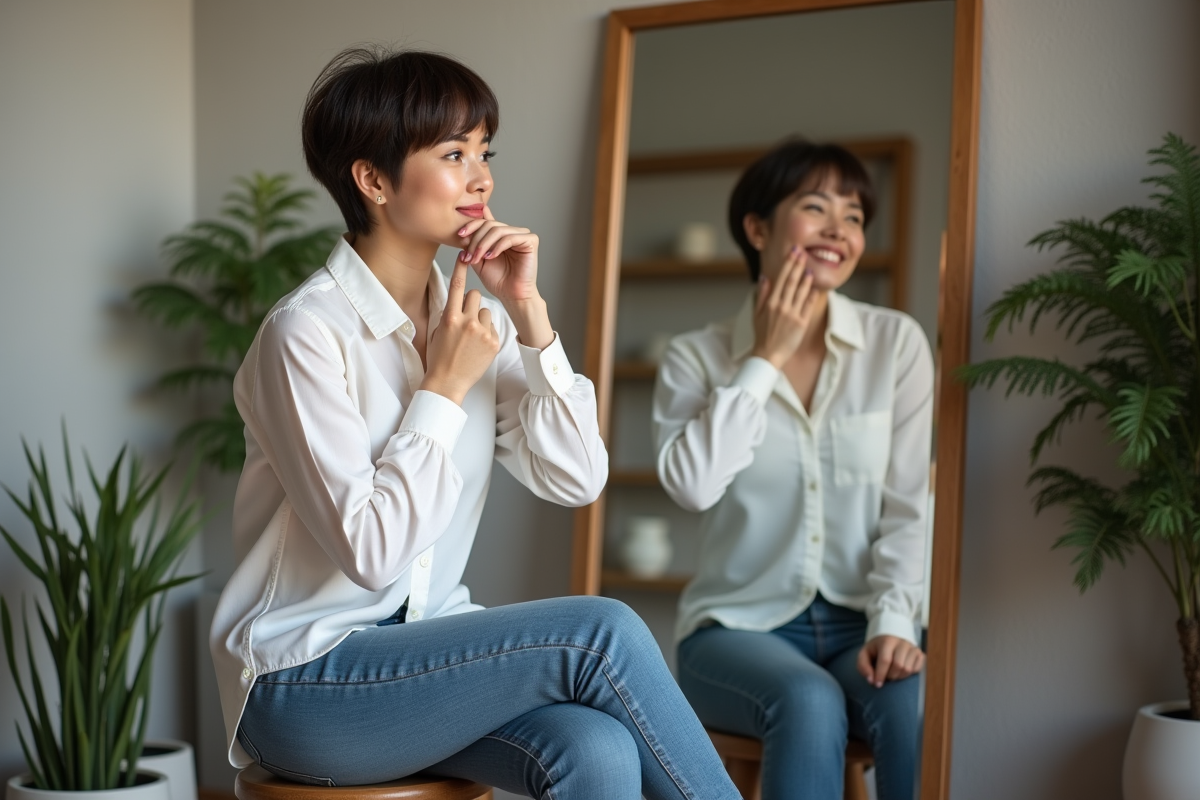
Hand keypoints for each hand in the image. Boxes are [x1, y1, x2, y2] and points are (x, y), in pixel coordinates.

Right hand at [420, 260, 500, 404]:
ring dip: (480, 319)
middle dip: (472, 302)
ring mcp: (482, 332)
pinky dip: (487, 333)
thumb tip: (458, 301)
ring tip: (471, 337)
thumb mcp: (439, 330)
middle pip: (475, 295)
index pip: (457, 285)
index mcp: (450, 316)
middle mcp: (467, 321)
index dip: (461, 267)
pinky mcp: (493, 341)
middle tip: (466, 317)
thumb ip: (450, 313)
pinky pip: (492, 327)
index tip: (465, 254)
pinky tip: (478, 346)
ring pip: (486, 311)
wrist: (448, 381)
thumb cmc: (440, 356)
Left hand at [457, 206, 540, 305]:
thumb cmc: (498, 280)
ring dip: (484, 244)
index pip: (485, 222)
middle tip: (469, 256)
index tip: (460, 235)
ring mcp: (523, 235)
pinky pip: (510, 238)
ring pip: (498, 230)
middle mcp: (513, 232)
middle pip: (490, 225)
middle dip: (476, 240)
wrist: (512, 296)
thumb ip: (472, 245)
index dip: (471, 225)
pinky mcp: (531, 241)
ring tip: (477, 258)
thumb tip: (463, 232)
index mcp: (501, 235)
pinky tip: (491, 257)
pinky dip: (497, 247)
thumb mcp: (479, 260)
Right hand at [751, 246, 816, 367]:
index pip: (781, 278)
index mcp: (770, 302)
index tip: (793, 253)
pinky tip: (814, 287)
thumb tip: (765, 277)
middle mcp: (781, 306)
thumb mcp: (757, 313)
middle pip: (792, 282)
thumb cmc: (762, 334)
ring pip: (801, 292)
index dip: (788, 264)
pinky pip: (808, 306)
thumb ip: (762, 294)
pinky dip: (811, 295)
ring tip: (809, 268)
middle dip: (798, 265)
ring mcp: (792, 314)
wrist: (768, 354)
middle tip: (803, 253)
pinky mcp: (801, 323)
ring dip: (806, 278)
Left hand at [856, 635, 925, 688]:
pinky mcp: (920, 654)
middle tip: (886, 677)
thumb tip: (871, 680)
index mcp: (887, 641)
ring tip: (893, 674)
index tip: (877, 684)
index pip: (885, 660)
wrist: (890, 638)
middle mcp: (902, 643)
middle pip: (898, 666)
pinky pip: (917, 669)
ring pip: (908, 669)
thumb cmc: (876, 649)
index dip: (881, 674)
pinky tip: (902, 671)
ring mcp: (913, 648)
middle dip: (890, 676)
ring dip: (899, 677)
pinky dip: (909, 674)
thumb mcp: (864, 655)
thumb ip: (863, 667)